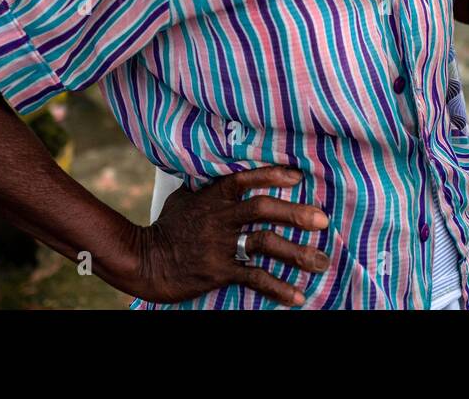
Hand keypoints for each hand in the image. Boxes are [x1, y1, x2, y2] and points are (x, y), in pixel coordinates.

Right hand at [132, 166, 329, 306]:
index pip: (244, 179)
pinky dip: (278, 287)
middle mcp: (219, 218)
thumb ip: (207, 187)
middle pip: (262, 209)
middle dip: (295, 213)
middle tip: (323, 220)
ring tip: (321, 262)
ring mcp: (220, 245)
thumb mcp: (184, 199)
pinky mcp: (219, 271)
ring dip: (297, 253)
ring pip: (265, 243)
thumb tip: (220, 172)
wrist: (146, 261)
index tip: (297, 176)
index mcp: (212, 197)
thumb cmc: (165, 228)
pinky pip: (254, 277)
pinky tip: (297, 296)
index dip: (271, 175)